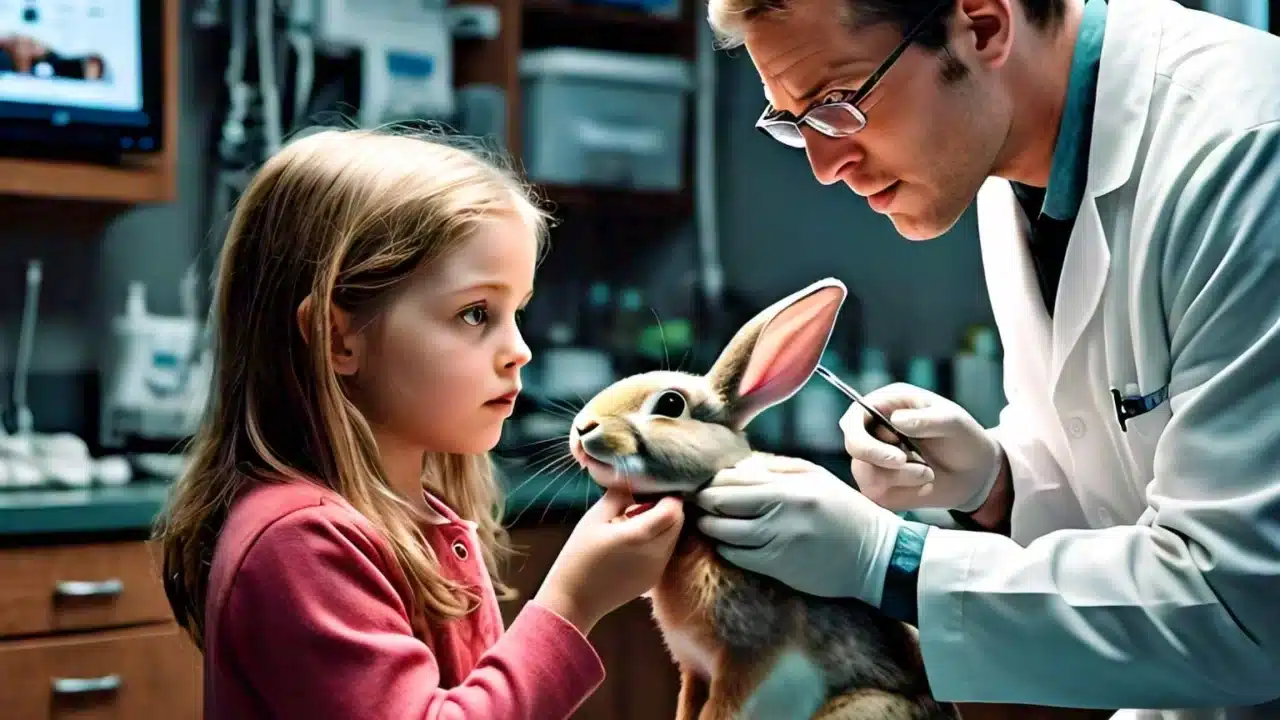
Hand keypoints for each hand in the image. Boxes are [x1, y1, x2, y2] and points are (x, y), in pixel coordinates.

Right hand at [533, 488, 683, 634]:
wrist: (574, 599)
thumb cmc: (578, 555)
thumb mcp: (594, 517)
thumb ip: (619, 495)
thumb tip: (636, 479)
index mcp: (638, 535)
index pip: (673, 508)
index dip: (668, 495)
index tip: (653, 488)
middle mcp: (654, 553)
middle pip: (679, 522)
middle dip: (668, 507)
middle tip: (644, 502)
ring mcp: (657, 569)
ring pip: (675, 536)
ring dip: (664, 524)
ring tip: (637, 520)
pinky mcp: (654, 579)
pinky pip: (666, 551)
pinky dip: (659, 540)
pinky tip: (635, 541)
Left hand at [693, 454, 903, 605]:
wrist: (875, 554)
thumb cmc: (844, 510)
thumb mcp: (816, 477)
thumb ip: (775, 469)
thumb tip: (737, 467)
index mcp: (787, 487)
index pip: (731, 480)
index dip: (708, 482)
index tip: (699, 483)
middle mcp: (779, 514)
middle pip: (720, 504)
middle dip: (702, 502)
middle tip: (694, 502)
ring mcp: (776, 542)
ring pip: (723, 533)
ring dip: (709, 526)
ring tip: (706, 520)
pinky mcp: (778, 567)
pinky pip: (737, 556)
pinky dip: (726, 547)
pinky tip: (728, 541)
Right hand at [841, 383, 1002, 512]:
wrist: (975, 474)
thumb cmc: (963, 439)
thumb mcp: (953, 422)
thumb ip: (927, 419)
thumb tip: (896, 419)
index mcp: (887, 406)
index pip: (856, 415)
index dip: (861, 432)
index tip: (893, 446)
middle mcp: (875, 432)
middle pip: (854, 445)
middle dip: (878, 456)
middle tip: (904, 461)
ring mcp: (875, 460)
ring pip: (865, 472)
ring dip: (900, 476)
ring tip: (928, 473)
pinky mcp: (880, 486)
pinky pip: (877, 492)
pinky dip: (904, 490)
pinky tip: (924, 484)